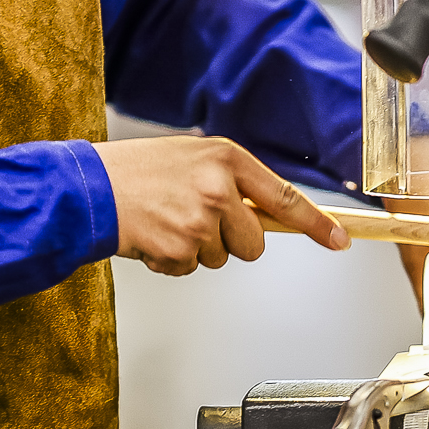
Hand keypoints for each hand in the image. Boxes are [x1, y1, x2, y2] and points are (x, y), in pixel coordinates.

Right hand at [95, 136, 345, 275]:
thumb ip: (230, 181)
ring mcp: (201, 220)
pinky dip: (171, 261)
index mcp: (227, 159)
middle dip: (230, 241)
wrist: (88, 188)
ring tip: (165, 222)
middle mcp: (219, 188)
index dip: (317, 224)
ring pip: (221, 258)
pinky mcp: (180, 248)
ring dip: (195, 250)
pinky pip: (190, 269)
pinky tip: (152, 236)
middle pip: (254, 243)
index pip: (286, 197)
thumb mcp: (192, 158)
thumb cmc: (138, 171)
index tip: (340, 240)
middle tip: (195, 220)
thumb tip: (264, 213)